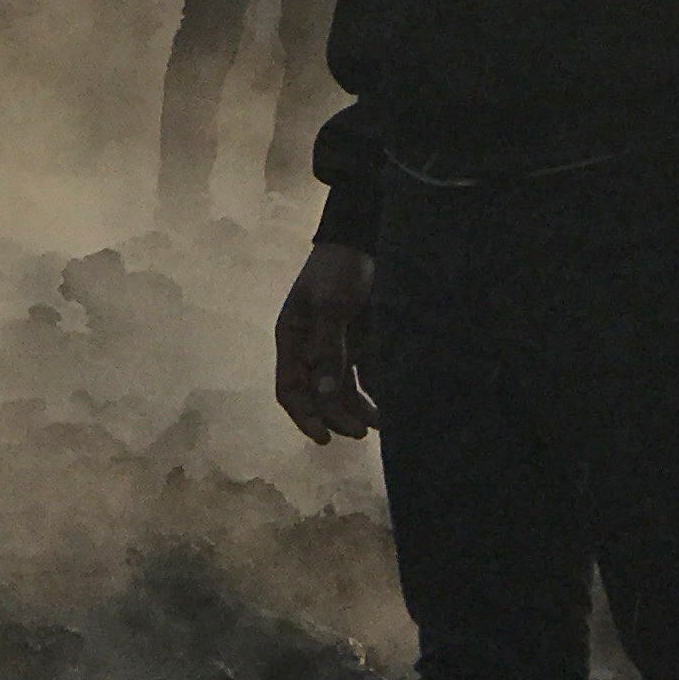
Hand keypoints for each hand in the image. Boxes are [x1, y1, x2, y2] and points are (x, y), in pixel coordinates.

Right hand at [274, 244, 378, 441]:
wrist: (364, 242)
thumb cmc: (338, 270)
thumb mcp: (330, 306)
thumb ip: (328, 350)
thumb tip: (324, 395)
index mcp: (292, 339)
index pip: (290, 389)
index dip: (304, 416)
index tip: (323, 437)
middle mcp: (309, 349)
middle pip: (317, 396)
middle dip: (335, 417)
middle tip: (359, 432)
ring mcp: (334, 348)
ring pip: (340, 392)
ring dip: (355, 411)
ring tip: (377, 424)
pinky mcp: (358, 345)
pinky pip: (362, 378)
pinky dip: (372, 394)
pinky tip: (388, 407)